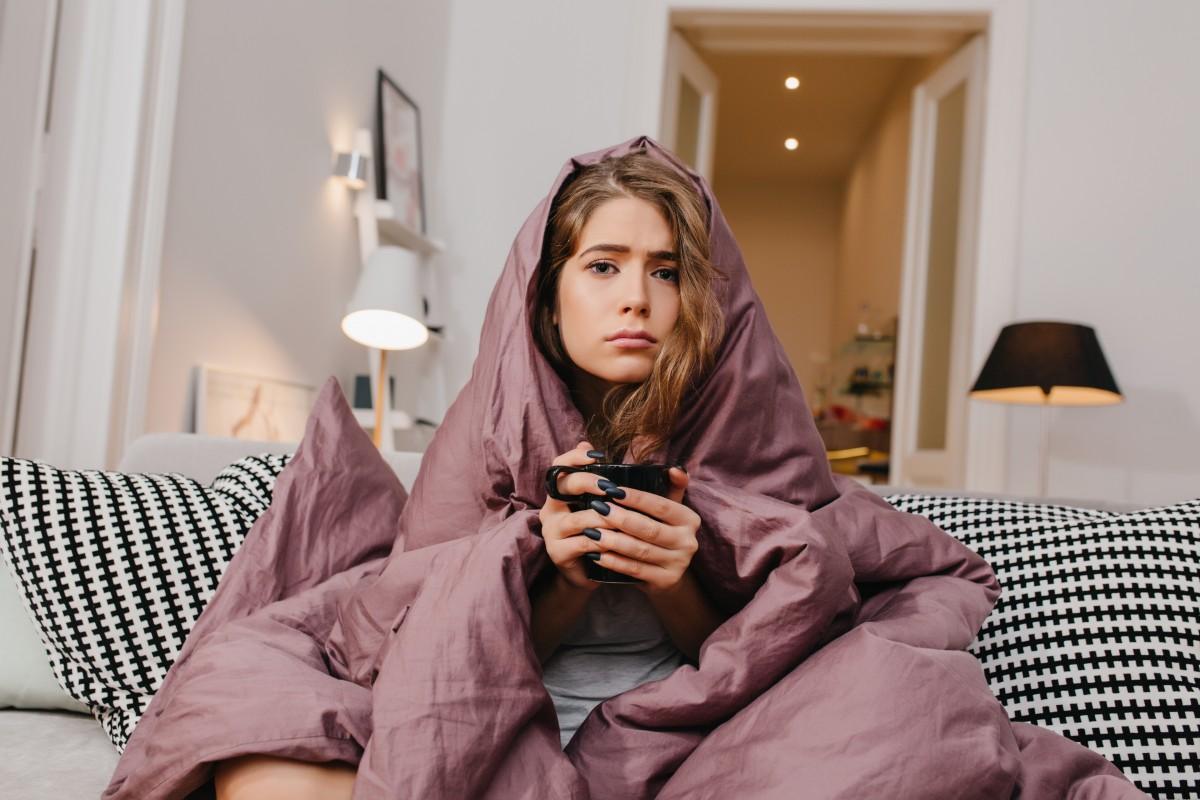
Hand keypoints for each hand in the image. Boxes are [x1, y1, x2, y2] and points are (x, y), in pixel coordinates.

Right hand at [538, 441, 609, 591]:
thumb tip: (589, 444)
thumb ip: (601, 479)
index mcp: (559, 493)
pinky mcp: (557, 553)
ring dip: (603, 518)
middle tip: (612, 487)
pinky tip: (619, 541)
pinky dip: (603, 541)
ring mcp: (551, 532)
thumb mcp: (601, 506)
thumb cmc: (599, 534)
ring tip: (624, 518)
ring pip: (577, 518)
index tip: (598, 456)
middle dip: (589, 482)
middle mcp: (550, 509)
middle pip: (563, 486)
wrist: (589, 574)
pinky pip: (582, 543)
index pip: (559, 466)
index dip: (574, 457)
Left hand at [585, 466, 699, 593]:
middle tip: (597, 508)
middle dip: (620, 518)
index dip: (636, 497)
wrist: (667, 574)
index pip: (661, 505)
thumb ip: (672, 486)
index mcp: (690, 520)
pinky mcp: (665, 582)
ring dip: (613, 541)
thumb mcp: (669, 509)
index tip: (611, 490)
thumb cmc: (662, 532)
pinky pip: (635, 570)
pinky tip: (596, 554)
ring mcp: (679, 564)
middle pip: (650, 529)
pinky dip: (614, 562)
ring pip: (640, 550)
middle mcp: (688, 542)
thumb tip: (675, 469)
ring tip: (591, 532)